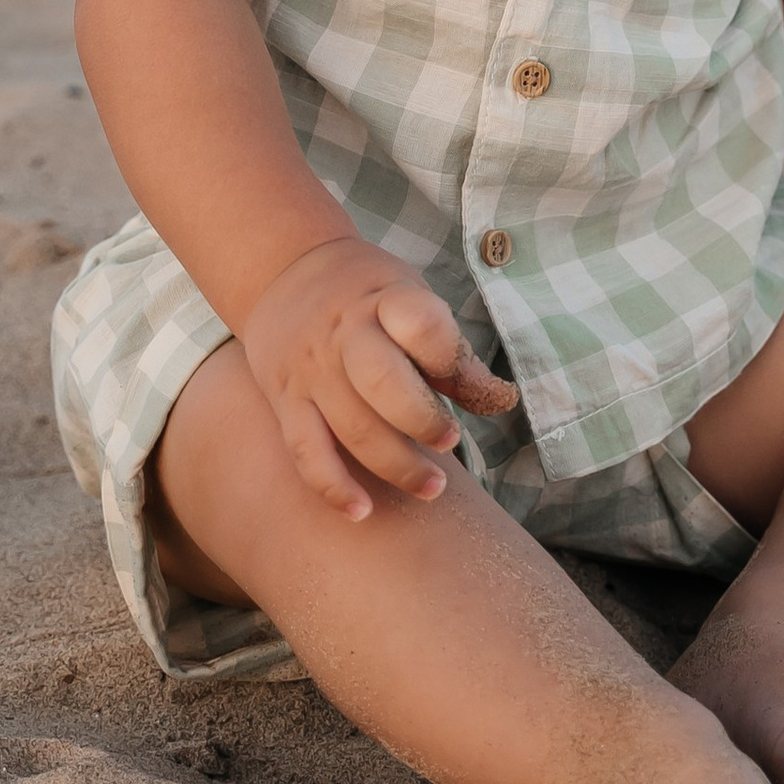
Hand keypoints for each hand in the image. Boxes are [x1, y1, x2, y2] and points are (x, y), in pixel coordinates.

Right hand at [237, 235, 519, 519]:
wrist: (283, 272)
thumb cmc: (367, 294)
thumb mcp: (411, 297)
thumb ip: (449, 349)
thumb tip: (500, 401)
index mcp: (384, 298)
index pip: (420, 324)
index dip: (449, 358)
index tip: (467, 383)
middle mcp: (343, 333)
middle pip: (383, 383)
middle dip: (423, 422)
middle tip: (450, 441)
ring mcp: (311, 369)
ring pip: (351, 427)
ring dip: (396, 466)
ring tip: (432, 488)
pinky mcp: (286, 400)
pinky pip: (306, 450)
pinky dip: (332, 486)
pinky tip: (361, 511)